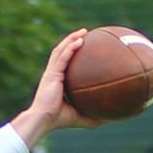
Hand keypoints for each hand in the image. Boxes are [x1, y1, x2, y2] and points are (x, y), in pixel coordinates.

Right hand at [11, 29, 98, 147]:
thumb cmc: (58, 120)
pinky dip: (70, 47)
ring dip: (71, 39)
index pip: (63, 62)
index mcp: (57, 81)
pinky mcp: (51, 74)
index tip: (83, 46)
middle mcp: (52, 74)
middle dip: (72, 40)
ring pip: (60, 50)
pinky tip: (79, 40)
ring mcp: (51, 73)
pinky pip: (62, 57)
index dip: (71, 52)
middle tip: (85, 34)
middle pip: (61, 52)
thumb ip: (92, 117)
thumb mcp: (79, 117)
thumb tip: (110, 119)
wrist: (42, 120)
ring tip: (83, 32)